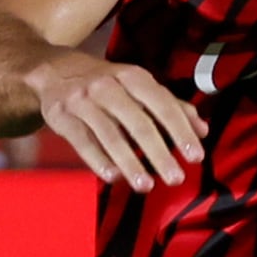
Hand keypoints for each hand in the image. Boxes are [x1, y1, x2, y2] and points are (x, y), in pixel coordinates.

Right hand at [34, 49, 205, 191]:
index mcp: (133, 76)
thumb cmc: (106, 83)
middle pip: (138, 123)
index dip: (181, 130)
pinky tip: (113, 177)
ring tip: (146, 186)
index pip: (163, 104)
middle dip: (159, 153)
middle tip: (176, 179)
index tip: (196, 157)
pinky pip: (82, 141)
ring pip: (110, 135)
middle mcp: (108, 86)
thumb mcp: (138, 86)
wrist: (53, 70)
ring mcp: (82, 100)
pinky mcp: (61, 116)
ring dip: (130, 162)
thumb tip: (203, 131)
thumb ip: (170, 106)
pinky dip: (98, 160)